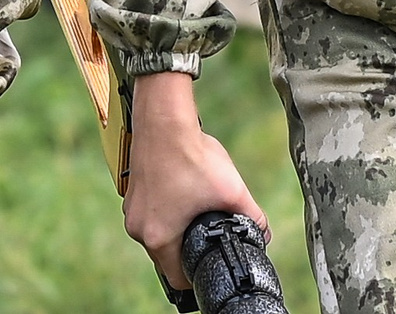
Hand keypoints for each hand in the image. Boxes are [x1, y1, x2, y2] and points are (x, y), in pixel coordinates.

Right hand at [120, 72, 268, 291]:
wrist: (164, 119)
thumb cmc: (190, 153)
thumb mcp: (232, 190)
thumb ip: (254, 216)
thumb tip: (264, 232)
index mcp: (158, 236)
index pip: (177, 277)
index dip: (197, 274)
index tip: (209, 262)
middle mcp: (138, 227)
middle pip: (166, 256)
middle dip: (188, 247)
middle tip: (207, 230)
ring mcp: (131, 209)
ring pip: (158, 233)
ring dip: (176, 228)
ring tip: (195, 208)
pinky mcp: (133, 193)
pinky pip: (150, 214)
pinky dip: (166, 210)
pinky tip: (182, 192)